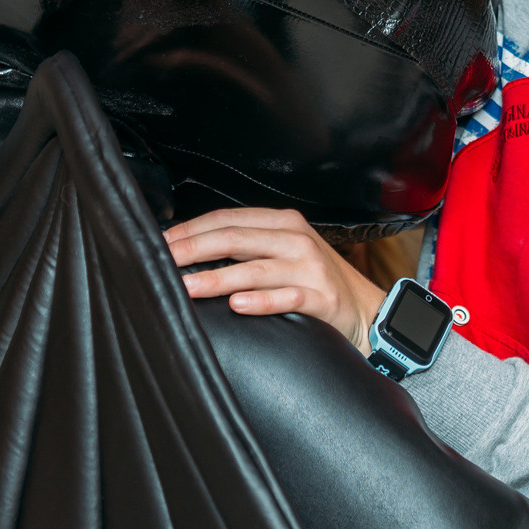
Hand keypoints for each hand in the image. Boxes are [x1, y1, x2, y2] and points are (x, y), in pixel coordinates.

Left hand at [166, 207, 387, 349]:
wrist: (367, 309)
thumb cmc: (316, 281)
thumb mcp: (285, 253)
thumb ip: (248, 248)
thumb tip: (192, 250)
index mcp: (283, 223)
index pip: (227, 219)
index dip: (191, 229)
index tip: (161, 242)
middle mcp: (295, 240)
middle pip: (235, 238)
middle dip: (193, 250)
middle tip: (163, 261)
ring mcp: (309, 268)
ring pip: (254, 269)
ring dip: (216, 278)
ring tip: (187, 287)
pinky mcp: (321, 297)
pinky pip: (286, 298)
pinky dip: (259, 301)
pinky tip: (237, 306)